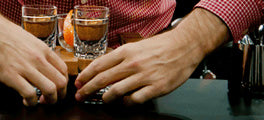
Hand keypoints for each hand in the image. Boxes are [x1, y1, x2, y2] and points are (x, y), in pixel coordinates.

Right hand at [0, 0, 67, 105]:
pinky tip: (26, 101)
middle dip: (58, 95)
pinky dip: (31, 102)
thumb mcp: (27, 39)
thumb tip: (40, 62)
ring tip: (40, 101)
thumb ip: (36, 52)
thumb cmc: (1, 32)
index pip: (63, 70)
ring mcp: (25, 67)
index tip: (57, 89)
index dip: (63, 83)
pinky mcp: (11, 75)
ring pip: (50, 90)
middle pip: (61, 82)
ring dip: (48, 101)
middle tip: (51, 99)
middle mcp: (37, 58)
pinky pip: (29, 94)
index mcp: (42, 49)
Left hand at [74, 9, 227, 104]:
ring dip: (106, 98)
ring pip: (116, 91)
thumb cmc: (160, 46)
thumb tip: (103, 70)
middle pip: (102, 80)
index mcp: (126, 52)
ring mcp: (144, 76)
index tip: (78, 83)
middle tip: (81, 96)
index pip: (98, 65)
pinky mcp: (156, 88)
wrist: (185, 46)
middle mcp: (132, 64)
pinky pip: (135, 100)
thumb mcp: (136, 47)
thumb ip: (120, 58)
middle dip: (88, 89)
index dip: (85, 76)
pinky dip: (127, 103)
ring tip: (103, 99)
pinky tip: (125, 102)